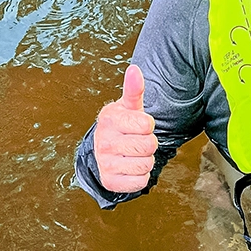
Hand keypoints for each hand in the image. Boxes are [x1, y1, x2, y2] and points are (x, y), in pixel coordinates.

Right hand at [93, 64, 157, 192]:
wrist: (102, 152)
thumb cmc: (121, 127)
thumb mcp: (128, 107)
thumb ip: (134, 90)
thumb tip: (134, 69)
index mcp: (109, 119)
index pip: (147, 124)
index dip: (148, 125)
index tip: (138, 125)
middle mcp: (104, 142)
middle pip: (149, 145)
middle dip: (149, 144)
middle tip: (137, 141)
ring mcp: (105, 163)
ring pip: (146, 164)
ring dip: (146, 160)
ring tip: (133, 154)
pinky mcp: (110, 181)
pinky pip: (140, 181)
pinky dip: (140, 176)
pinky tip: (130, 167)